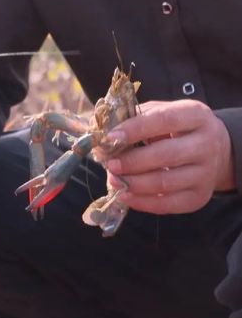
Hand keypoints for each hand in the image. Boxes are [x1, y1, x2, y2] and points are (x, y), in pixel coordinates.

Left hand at [106, 100, 234, 213]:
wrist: (215, 150)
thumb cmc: (177, 129)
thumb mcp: (162, 113)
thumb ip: (136, 118)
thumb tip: (102, 133)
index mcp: (196, 116)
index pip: (165, 120)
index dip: (135, 129)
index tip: (111, 138)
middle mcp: (207, 144)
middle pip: (167, 155)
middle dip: (133, 161)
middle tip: (110, 164)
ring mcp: (206, 173)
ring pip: (166, 183)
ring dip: (134, 184)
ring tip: (114, 180)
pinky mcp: (200, 196)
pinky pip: (168, 204)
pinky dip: (143, 202)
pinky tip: (125, 195)